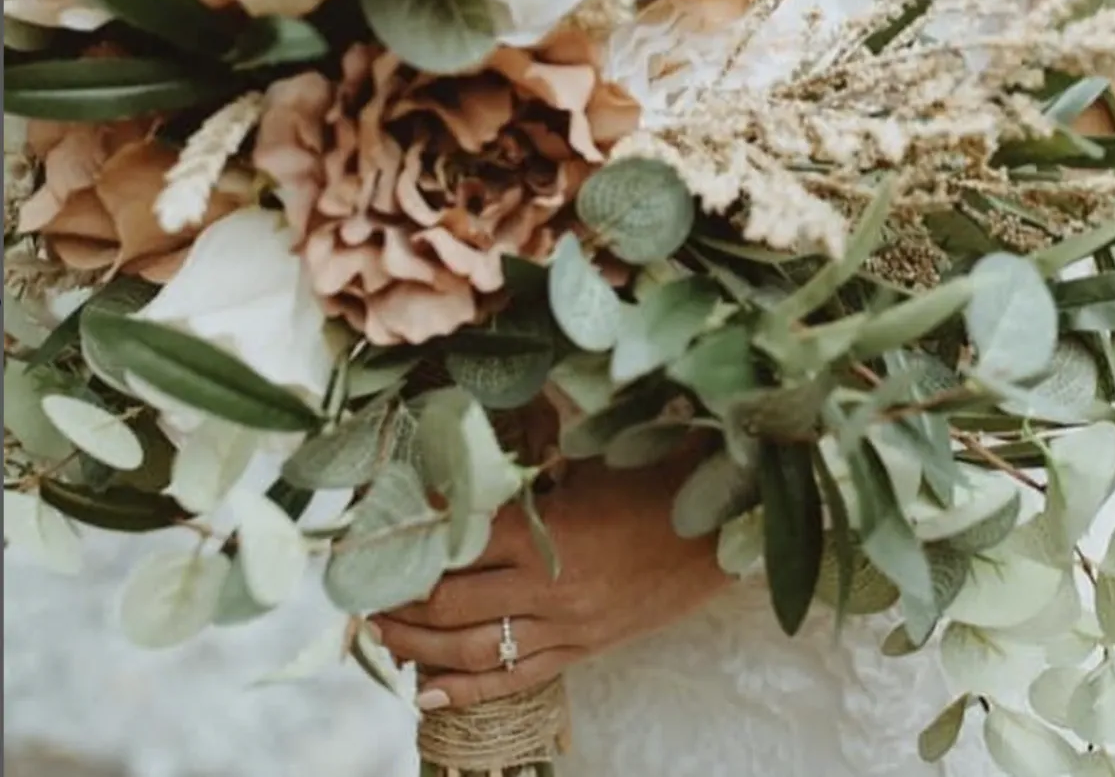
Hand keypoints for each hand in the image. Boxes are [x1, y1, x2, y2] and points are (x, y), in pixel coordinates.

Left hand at [371, 448, 731, 710]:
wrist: (720, 532)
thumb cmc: (656, 479)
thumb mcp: (591, 459)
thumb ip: (530, 464)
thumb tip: (473, 454)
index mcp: (549, 530)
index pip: (457, 545)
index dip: (411, 543)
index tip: (375, 536)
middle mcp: (550, 585)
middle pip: (452, 604)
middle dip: (400, 602)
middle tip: (362, 592)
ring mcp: (567, 625)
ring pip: (474, 649)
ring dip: (419, 647)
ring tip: (381, 635)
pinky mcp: (584, 649)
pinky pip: (517, 678)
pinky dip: (468, 690)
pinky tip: (427, 692)